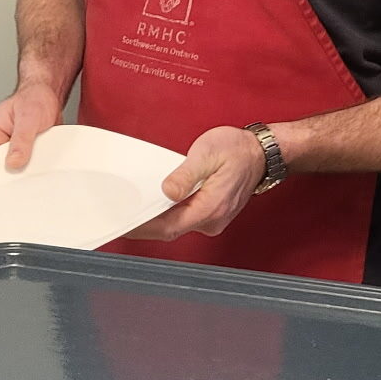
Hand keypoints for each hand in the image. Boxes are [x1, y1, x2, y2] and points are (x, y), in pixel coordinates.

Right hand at [0, 81, 62, 171]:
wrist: (50, 95)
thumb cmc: (35, 98)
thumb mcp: (28, 117)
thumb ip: (21, 140)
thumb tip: (13, 161)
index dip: (4, 168)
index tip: (19, 167)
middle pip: (4, 166)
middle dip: (19, 166)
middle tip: (33, 155)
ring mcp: (11, 147)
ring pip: (18, 167)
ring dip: (30, 164)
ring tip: (40, 149)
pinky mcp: (24, 151)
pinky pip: (29, 164)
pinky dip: (38, 162)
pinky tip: (44, 153)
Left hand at [125, 125, 265, 242]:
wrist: (261, 153)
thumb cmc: (236, 150)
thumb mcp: (207, 154)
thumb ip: (186, 175)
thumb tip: (167, 192)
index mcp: (210, 207)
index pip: (169, 226)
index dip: (144, 228)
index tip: (124, 225)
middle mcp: (212, 220)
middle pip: (170, 229)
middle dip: (144, 225)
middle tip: (120, 218)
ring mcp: (213, 219)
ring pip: (177, 225)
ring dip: (155, 220)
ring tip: (131, 211)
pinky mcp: (211, 215)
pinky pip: (185, 219)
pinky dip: (167, 215)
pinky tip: (154, 205)